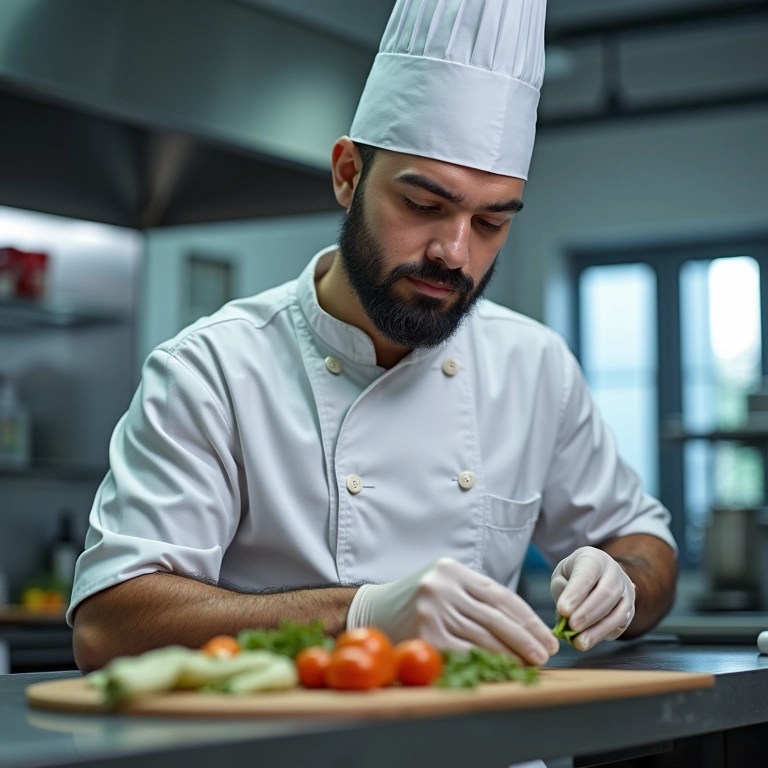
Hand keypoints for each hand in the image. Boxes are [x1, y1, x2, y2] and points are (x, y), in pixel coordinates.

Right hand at [346, 558, 558, 664]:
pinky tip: (502, 670)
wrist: (370, 610)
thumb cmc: (414, 601)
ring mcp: (433, 611)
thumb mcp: (443, 585)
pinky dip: (488, 662)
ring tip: (531, 664)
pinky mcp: (426, 635)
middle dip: (526, 637)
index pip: (499, 594)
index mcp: (451, 569)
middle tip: (546, 653)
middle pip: (496, 616)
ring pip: (485, 636)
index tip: (546, 635)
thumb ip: (475, 596)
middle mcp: (442, 587)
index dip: (527, 617)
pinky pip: (466, 652)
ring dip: (512, 653)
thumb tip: (523, 624)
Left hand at [550, 547, 634, 650]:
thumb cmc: (574, 574)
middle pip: (606, 593)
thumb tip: (564, 616)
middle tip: (571, 626)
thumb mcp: (562, 574)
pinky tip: (589, 640)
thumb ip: (562, 590)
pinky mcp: (630, 609)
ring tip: (579, 642)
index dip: (576, 593)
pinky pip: (621, 625)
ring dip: (598, 630)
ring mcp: (626, 591)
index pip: (587, 574)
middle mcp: (615, 572)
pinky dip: (605, 634)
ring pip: (618, 612)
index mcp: (594, 558)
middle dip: (588, 613)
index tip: (563, 609)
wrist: (598, 574)